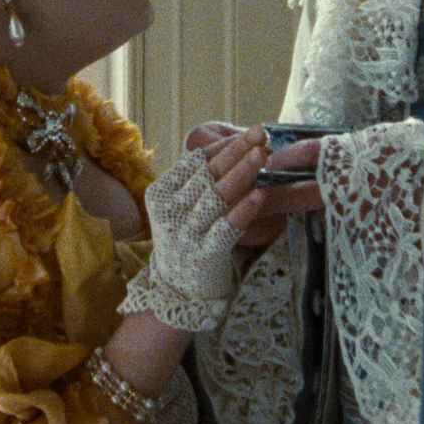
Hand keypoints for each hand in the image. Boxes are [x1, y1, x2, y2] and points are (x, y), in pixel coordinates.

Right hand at [125, 128, 267, 330]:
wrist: (179, 290)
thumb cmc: (188, 238)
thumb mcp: (182, 206)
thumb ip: (200, 179)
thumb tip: (239, 145)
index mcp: (160, 193)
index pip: (194, 161)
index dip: (223, 145)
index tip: (249, 133)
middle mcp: (168, 212)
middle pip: (207, 174)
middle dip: (236, 152)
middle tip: (261, 135)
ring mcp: (185, 234)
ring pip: (216, 197)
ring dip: (242, 173)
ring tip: (263, 155)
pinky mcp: (204, 256)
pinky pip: (226, 229)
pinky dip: (243, 210)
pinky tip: (260, 195)